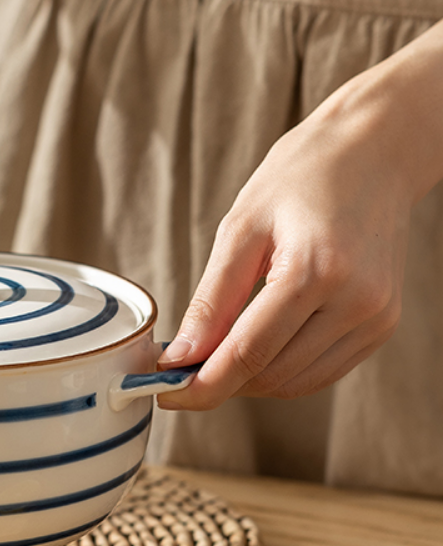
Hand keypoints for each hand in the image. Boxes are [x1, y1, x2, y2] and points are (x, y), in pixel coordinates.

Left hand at [156, 76, 417, 409]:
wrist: (376, 151)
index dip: (201, 385)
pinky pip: (320, 372)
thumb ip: (212, 299)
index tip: (164, 394)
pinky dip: (280, 372)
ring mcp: (375, 318)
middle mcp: (356, 302)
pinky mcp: (381, 326)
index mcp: (316, 271)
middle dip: (218, 383)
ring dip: (247, 382)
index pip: (248, 354)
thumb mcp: (241, 229)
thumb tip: (181, 355)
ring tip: (212, 357)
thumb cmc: (303, 177)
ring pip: (295, 383)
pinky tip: (252, 350)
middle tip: (180, 370)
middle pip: (271, 375)